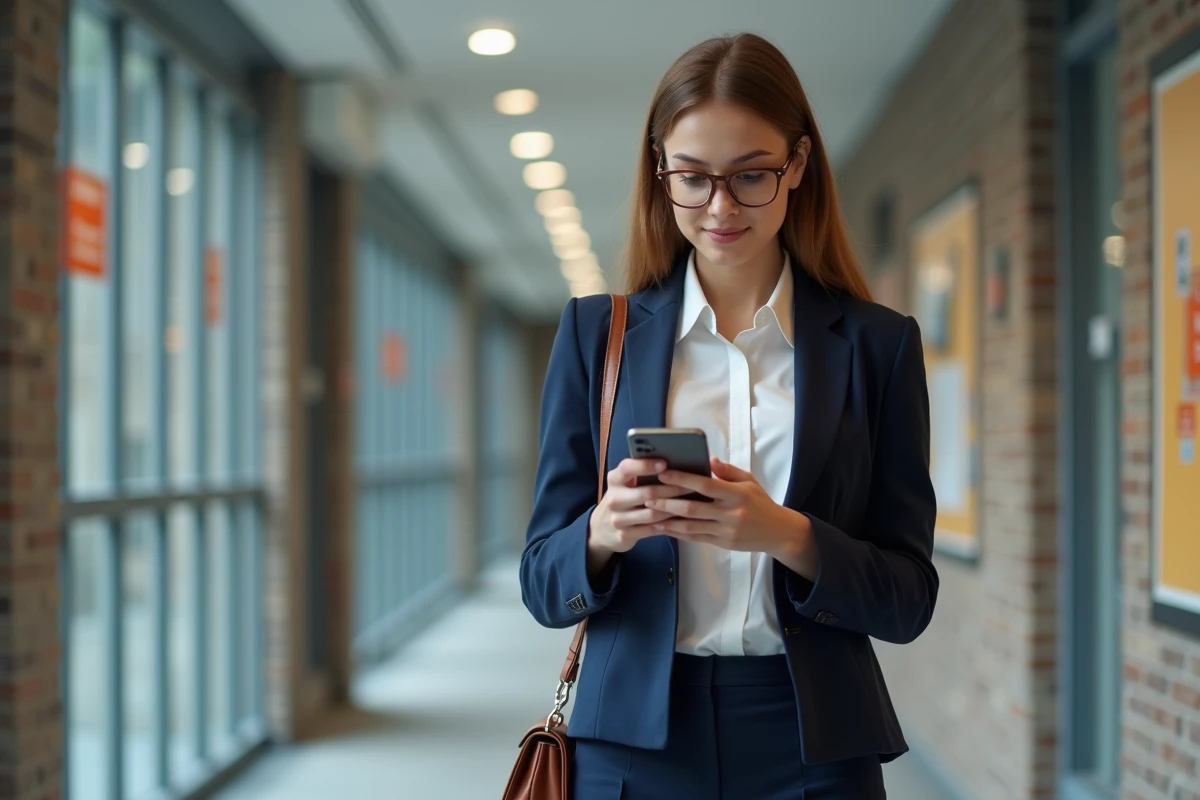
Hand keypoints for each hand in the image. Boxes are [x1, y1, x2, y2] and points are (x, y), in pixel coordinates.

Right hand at [586, 458, 692, 575]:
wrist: (601, 529)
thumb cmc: (622, 499)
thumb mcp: (624, 484)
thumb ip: (640, 473)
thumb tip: (672, 463)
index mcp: (614, 480)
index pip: (628, 468)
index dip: (646, 465)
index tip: (665, 463)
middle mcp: (613, 498)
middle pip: (647, 492)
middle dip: (672, 489)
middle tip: (692, 485)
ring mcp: (618, 519)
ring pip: (652, 513)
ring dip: (674, 508)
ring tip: (692, 502)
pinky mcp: (624, 535)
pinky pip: (652, 529)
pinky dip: (669, 524)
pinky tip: (682, 519)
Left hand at [647, 457, 815, 569]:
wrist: (778, 532)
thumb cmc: (761, 502)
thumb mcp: (749, 481)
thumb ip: (727, 471)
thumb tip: (708, 459)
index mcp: (737, 493)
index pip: (705, 485)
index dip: (682, 480)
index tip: (664, 474)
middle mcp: (730, 513)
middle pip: (693, 508)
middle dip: (667, 503)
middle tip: (647, 496)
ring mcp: (726, 531)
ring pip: (691, 526)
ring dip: (668, 521)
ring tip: (649, 514)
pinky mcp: (723, 544)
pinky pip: (697, 538)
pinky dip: (678, 533)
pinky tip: (664, 528)